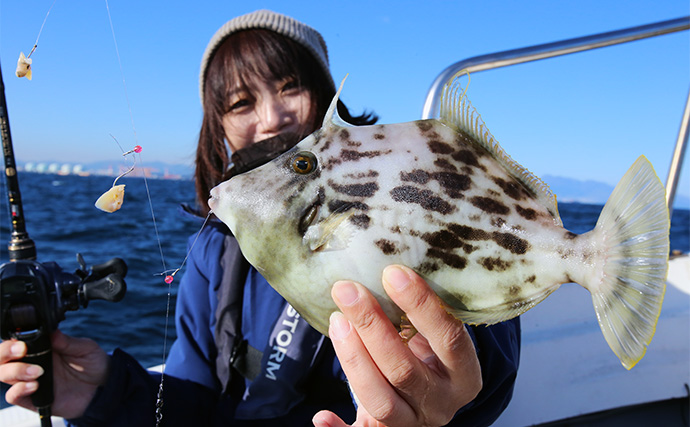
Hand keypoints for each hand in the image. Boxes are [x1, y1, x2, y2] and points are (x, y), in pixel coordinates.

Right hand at [0, 330, 108, 418]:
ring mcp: (30, 380)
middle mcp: (31, 362)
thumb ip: (67, 341)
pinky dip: (18, 390)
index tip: (23, 343)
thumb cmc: (92, 364)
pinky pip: (13, 396)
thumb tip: (53, 332)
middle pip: (1, 358)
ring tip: (37, 372)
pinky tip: (34, 386)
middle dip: (4, 353)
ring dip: (14, 371)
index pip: (15, 341)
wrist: (103, 387)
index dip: (12, 341)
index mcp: (41, 347)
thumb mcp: (85, 348)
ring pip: (3, 374)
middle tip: (22, 351)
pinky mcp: (33, 398)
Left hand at [313, 265, 481, 426]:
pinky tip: (320, 415)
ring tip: (336, 320)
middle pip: (404, 369)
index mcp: (464, 373)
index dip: (420, 305)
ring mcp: (413, 422)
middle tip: (347, 290)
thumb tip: (387, 266)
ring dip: (353, 358)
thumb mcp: (436, 334)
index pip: (448, 338)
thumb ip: (420, 313)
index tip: (392, 272)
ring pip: (380, 400)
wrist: (429, 398)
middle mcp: (441, 403)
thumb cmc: (429, 352)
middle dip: (372, 326)